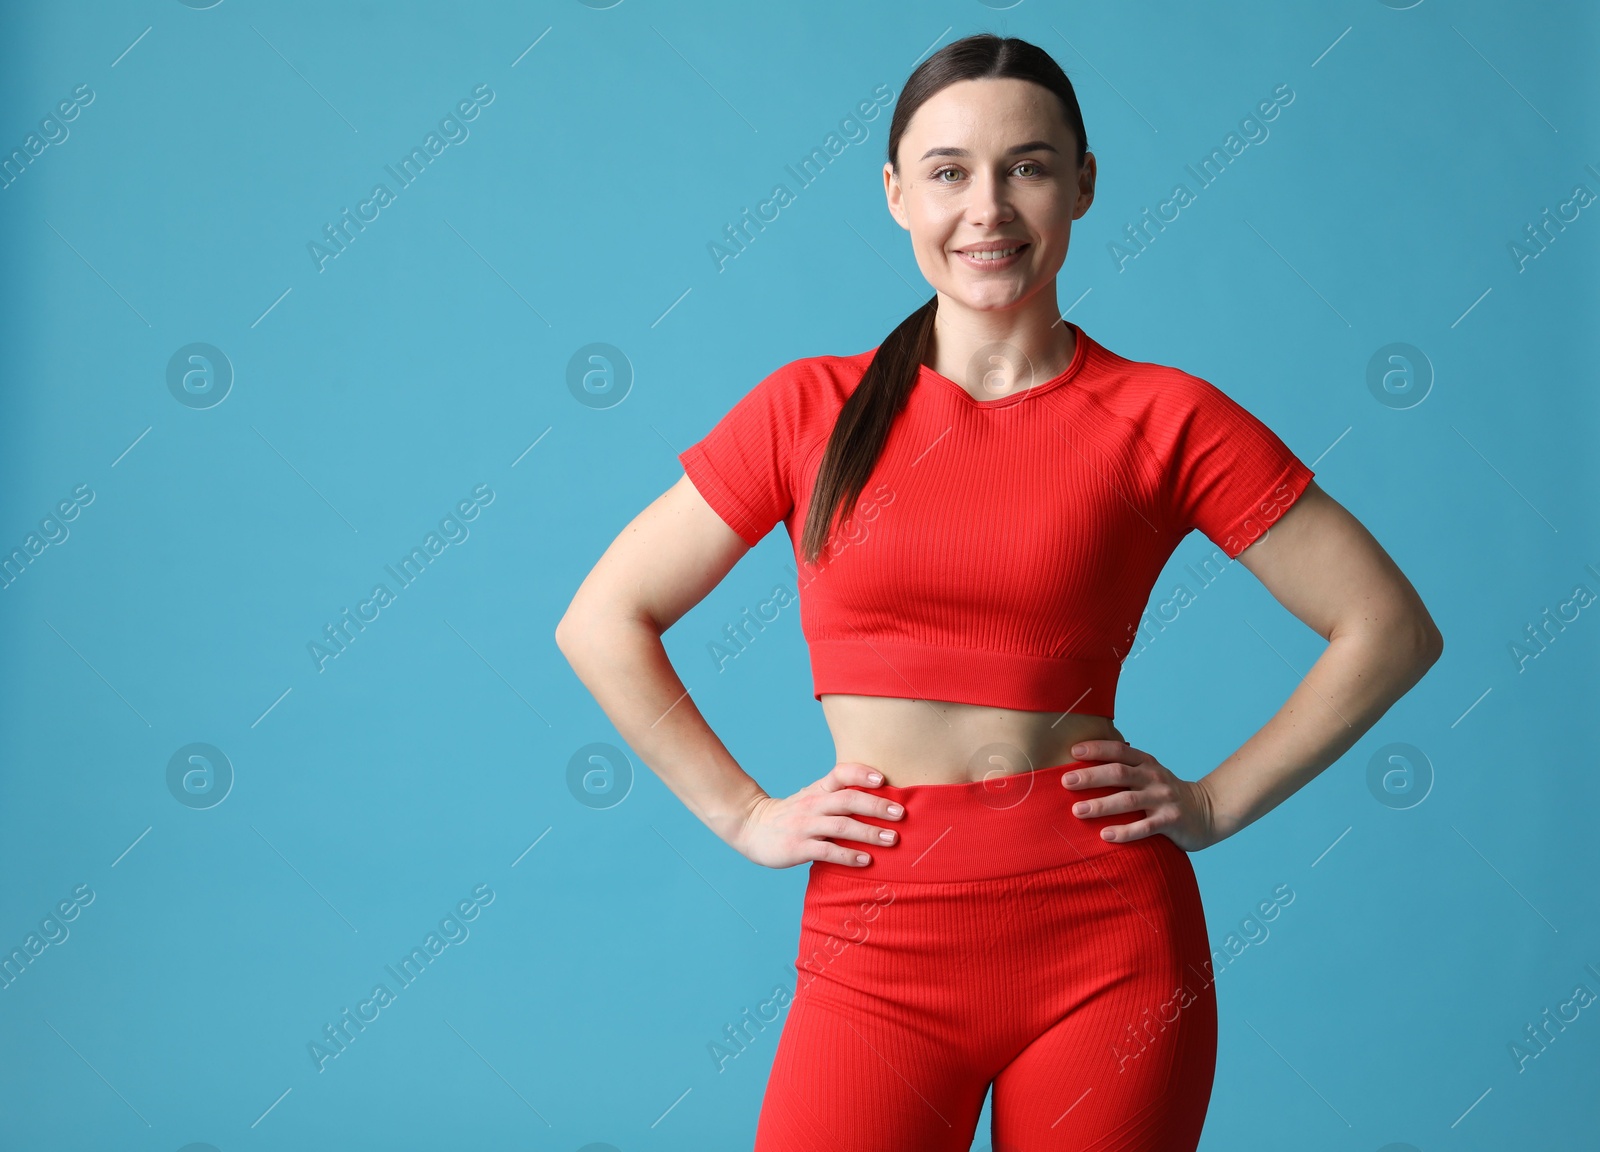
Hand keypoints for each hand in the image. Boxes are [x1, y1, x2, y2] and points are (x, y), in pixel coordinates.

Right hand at [733, 762, 903, 869]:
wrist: (752, 827)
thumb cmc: (793, 814)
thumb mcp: (813, 797)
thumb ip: (839, 796)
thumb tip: (883, 801)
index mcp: (818, 789)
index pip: (841, 773)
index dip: (862, 774)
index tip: (883, 780)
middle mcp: (813, 803)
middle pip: (848, 800)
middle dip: (877, 807)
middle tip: (901, 814)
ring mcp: (805, 826)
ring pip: (842, 826)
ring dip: (870, 833)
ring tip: (893, 839)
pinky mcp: (798, 847)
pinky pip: (827, 851)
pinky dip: (849, 855)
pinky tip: (866, 861)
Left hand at [1062, 740, 1219, 851]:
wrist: (1207, 811)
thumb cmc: (1165, 793)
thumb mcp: (1149, 774)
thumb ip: (1124, 769)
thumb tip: (1080, 770)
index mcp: (1146, 763)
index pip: (1119, 750)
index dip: (1096, 748)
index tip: (1073, 751)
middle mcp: (1154, 777)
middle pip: (1119, 773)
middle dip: (1091, 777)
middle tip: (1066, 782)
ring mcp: (1163, 799)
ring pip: (1128, 800)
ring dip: (1101, 805)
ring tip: (1078, 811)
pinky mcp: (1171, 821)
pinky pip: (1145, 827)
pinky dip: (1124, 831)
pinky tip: (1105, 835)